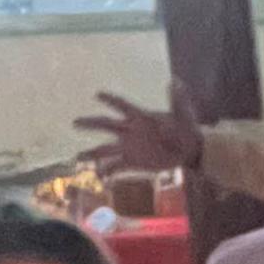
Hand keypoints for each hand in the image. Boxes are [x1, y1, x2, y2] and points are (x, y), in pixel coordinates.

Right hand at [74, 79, 203, 174]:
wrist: (189, 150)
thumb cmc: (186, 128)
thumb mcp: (183, 114)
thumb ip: (177, 100)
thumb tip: (175, 82)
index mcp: (140, 116)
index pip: (122, 105)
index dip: (111, 100)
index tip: (97, 94)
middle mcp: (130, 131)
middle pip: (106, 125)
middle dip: (90, 124)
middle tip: (75, 123)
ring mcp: (129, 147)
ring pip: (106, 149)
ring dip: (92, 154)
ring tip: (78, 158)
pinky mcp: (133, 162)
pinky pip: (117, 168)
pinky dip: (108, 174)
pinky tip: (101, 181)